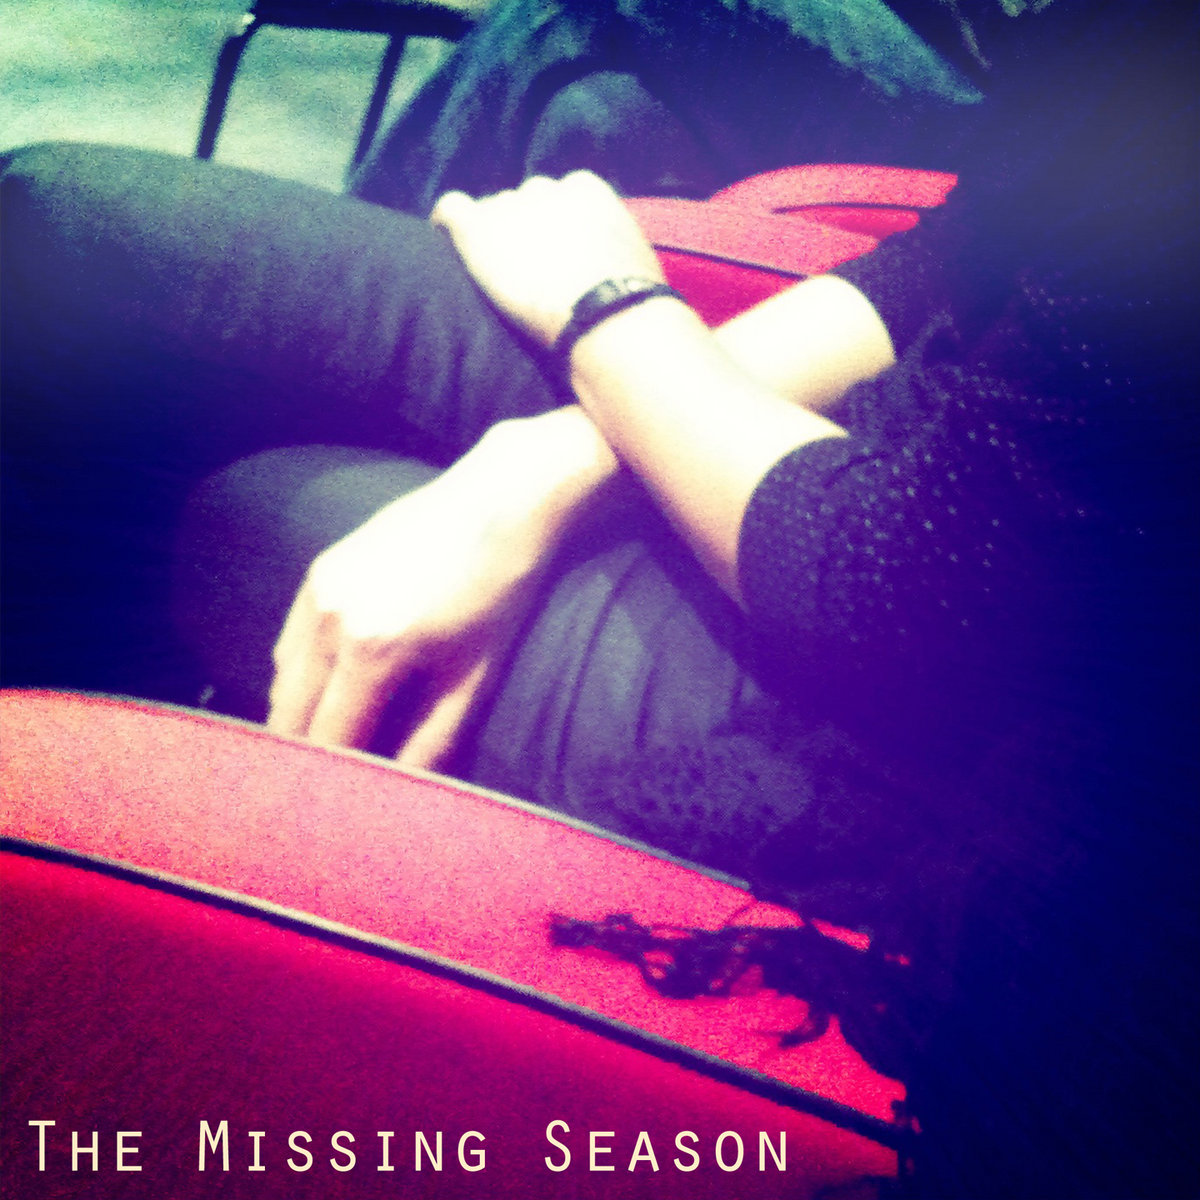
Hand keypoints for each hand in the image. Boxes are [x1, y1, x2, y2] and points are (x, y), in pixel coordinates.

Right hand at [266, 433, 552, 767]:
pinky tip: (332, 687)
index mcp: (372, 652)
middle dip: (304, 756)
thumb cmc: (500, 594)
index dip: (330, 782)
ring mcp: (319, 590)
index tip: (330, 812)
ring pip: (282, 680)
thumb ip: (431, 743)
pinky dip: (301, 674)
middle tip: (321, 790)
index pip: (328, 740)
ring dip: (299, 715)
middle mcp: (331, 620)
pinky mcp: (319, 570)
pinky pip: (290, 641)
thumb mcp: (475, 678)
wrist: (501, 504)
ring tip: (330, 741)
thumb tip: (399, 794)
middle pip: (289, 716)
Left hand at [430, 172, 664, 346]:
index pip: (557, 195)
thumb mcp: (632, 256)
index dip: (552, 226)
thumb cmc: (630, 301)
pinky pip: (450, 211)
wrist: (607, 319)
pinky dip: (446, 224)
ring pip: (489, 213)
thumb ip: (609, 241)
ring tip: (498, 276)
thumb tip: (607, 257)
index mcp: (586, 189)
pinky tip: (444, 240)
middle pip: (521, 202)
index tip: (555, 255)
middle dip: (521, 231)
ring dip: (492, 239)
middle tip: (527, 273)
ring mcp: (510, 208)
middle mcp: (544, 189)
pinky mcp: (478, 231)